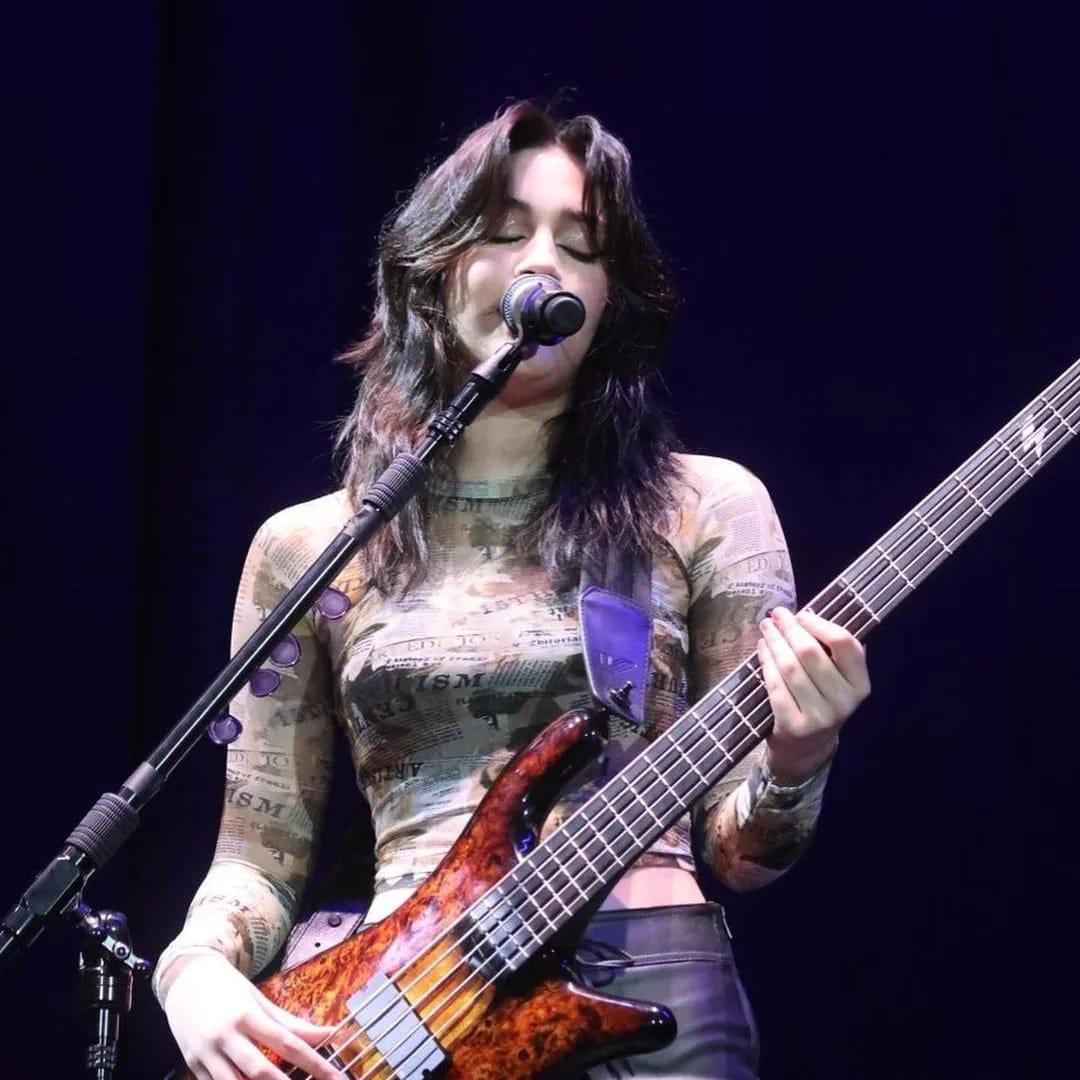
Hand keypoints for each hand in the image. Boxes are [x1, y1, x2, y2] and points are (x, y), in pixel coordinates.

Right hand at [163, 951, 339, 1079]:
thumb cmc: (229, 988)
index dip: (313, 1062)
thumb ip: (292, 1023)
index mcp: (248, 1015)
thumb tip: (328, 1034)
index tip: (334, 1076)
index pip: (286, 1043)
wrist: (185, 978)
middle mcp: (226, 1035)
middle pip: (260, 1070)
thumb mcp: (260, 1000)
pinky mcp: (192, 1066)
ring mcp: (206, 1054)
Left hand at [756, 606, 869, 783]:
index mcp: (860, 684)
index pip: (845, 644)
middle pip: (811, 653)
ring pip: (790, 668)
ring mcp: (819, 716)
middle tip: (775, 615)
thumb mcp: (839, 679)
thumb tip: (809, 613)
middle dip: (789, 629)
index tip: (802, 614)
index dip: (820, 624)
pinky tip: (762, 650)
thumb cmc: (822, 699)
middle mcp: (844, 701)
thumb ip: (833, 652)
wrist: (807, 747)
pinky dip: (766, 663)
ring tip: (766, 629)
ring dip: (774, 642)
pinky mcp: (794, 726)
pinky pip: (775, 685)